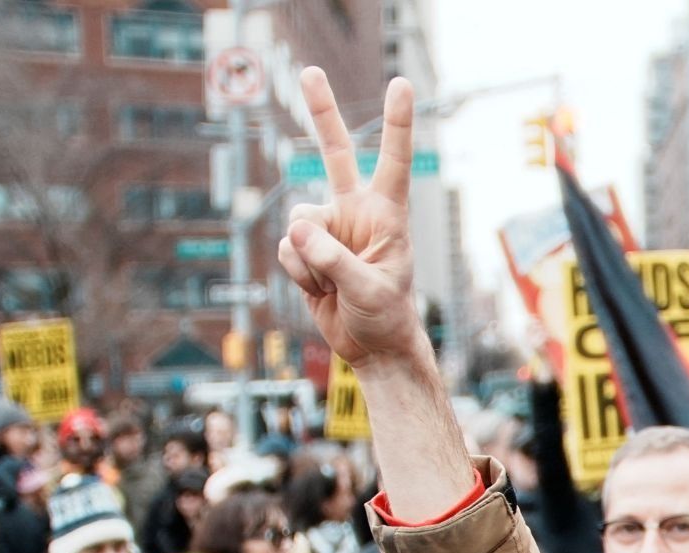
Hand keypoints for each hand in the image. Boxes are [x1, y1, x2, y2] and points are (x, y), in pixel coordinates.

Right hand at [277, 69, 425, 368]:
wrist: (371, 346)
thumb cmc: (385, 317)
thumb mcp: (368, 291)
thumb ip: (334, 259)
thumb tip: (298, 229)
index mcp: (387, 215)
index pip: (393, 161)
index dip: (396, 123)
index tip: (401, 84)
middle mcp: (356, 212)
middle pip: (334, 152)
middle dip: (320, 111)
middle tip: (309, 70)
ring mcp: (329, 228)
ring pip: (298, 222)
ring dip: (309, 261)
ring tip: (334, 285)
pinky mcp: (306, 248)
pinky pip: (287, 250)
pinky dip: (299, 274)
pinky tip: (320, 290)